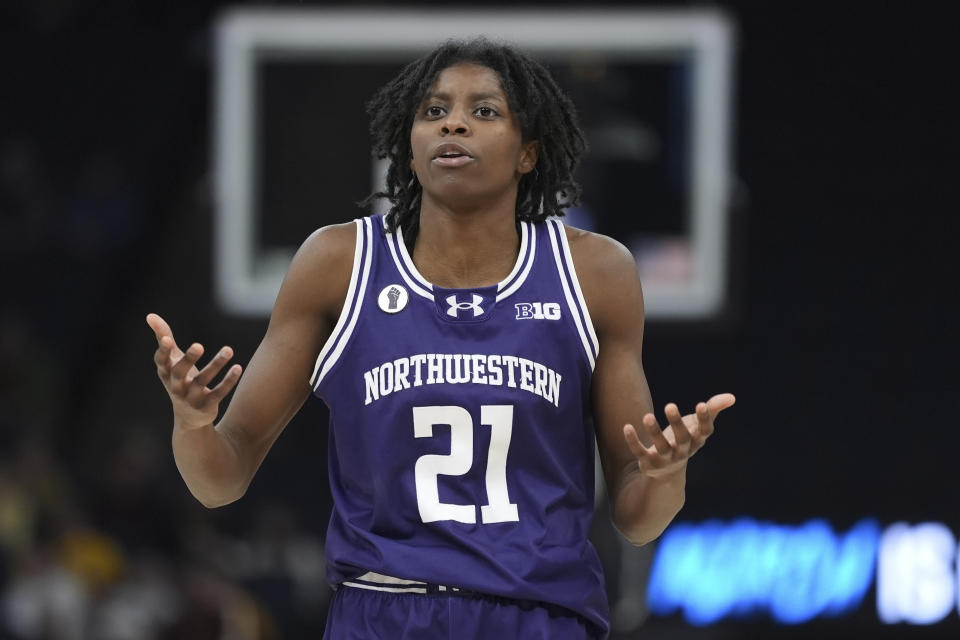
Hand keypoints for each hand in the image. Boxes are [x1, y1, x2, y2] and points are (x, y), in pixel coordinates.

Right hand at [146, 313, 242, 429]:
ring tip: (229, 349)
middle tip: (199, 345)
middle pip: (180, 372)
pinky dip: (228, 381)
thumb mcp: (172, 360)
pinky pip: (218, 393)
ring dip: (216, 364)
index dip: (163, 351)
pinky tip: (238, 367)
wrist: (189, 418)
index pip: (161, 361)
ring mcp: (191, 398)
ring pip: (203, 381)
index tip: (166, 339)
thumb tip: (150, 315)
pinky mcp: (207, 406)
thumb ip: (164, 337)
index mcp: (166, 373)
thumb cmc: (180, 380)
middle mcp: (176, 386)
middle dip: (188, 359)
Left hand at [623, 393, 734, 478]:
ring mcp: (665, 459)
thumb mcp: (698, 425)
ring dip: (654, 431)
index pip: (704, 431)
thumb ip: (713, 409)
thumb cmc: (685, 439)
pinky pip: (640, 452)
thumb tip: (732, 397)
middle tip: (670, 405)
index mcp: (696, 441)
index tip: (702, 404)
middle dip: (676, 423)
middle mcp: (683, 451)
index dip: (704, 419)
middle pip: (682, 438)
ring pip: (661, 447)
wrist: (667, 472)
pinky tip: (627, 427)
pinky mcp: (648, 463)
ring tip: (647, 416)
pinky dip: (633, 441)